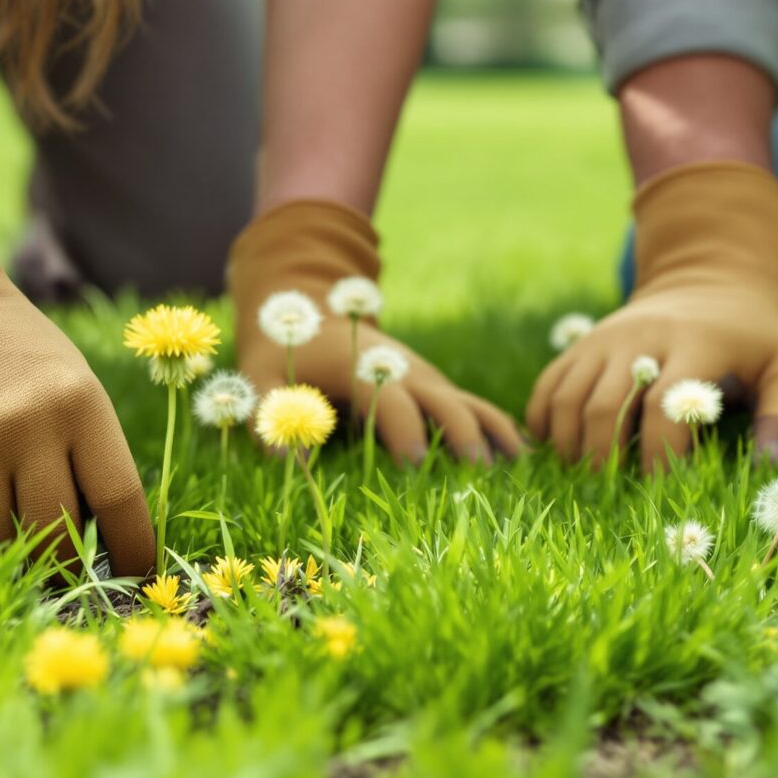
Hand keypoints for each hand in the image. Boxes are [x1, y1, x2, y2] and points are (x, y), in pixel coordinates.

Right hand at [0, 176, 153, 574]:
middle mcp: (23, 426)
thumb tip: (107, 547)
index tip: (136, 573)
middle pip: (57, 535)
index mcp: (77, 402)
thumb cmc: (14, 354)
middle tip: (66, 566)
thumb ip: (90, 454)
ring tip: (9, 522)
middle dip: (66, 564)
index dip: (132, 547)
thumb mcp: (72, 384)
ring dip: (9, 550)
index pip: (120, 498)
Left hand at [227, 200, 523, 462]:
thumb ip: (267, 415)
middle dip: (462, 435)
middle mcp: (403, 371)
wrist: (310, 302)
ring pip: (468, 403)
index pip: (391, 400)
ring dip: (491, 432)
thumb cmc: (281, 350)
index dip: (402, 430)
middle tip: (478, 475)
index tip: (413, 465)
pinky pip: (472, 406)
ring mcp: (424, 378)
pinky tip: (519, 456)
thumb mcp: (259, 378)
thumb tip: (286, 460)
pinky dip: (496, 427)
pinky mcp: (432, 387)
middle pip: (444, 400)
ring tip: (517, 469)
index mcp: (363, 367)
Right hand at [526, 162, 777, 470]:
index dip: (659, 458)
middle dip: (604, 460)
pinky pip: (548, 387)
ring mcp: (605, 338)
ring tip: (588, 480)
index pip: (664, 408)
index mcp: (695, 345)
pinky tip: (560, 452)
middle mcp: (641, 337)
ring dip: (571, 448)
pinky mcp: (582, 344)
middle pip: (604, 406)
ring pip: (568, 398)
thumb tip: (768, 468)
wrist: (710, 282)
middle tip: (614, 497)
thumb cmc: (753, 343)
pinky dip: (544, 425)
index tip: (663, 494)